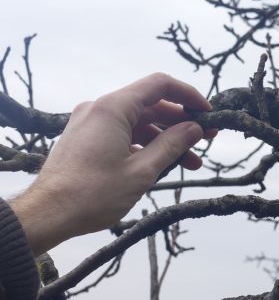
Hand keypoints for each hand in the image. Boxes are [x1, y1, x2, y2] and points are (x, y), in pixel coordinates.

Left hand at [10, 73, 213, 254]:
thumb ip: (172, 145)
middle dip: (180, 122)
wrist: (48, 214)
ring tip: (190, 161)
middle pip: (150, 104)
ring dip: (165, 138)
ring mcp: (90, 123)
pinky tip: (162, 164)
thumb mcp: (142, 171)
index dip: (188, 96)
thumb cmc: (92, 194)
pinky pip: (123, 133)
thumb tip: (195, 129)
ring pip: (138, 122)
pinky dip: (145, 145)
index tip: (208, 113)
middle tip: (207, 139)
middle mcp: (99, 108)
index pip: (159, 85)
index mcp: (112, 108)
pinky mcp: (86, 138)